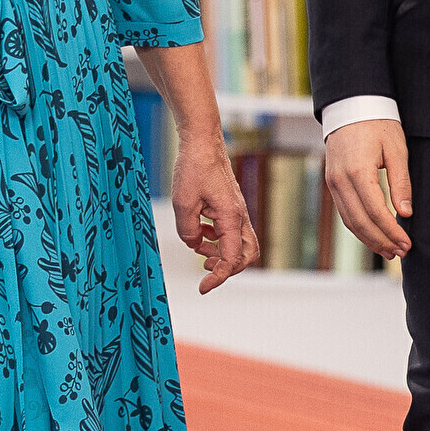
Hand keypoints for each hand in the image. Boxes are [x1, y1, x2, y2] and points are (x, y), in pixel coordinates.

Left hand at [171, 126, 260, 291]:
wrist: (202, 142)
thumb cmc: (195, 167)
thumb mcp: (183, 203)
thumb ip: (188, 232)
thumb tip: (194, 244)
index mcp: (231, 218)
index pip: (231, 259)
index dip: (218, 278)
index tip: (203, 288)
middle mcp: (239, 217)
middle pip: (246, 256)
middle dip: (228, 268)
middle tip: (205, 270)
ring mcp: (236, 212)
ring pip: (240, 245)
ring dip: (221, 254)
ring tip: (200, 250)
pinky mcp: (230, 207)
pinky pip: (230, 232)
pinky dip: (217, 240)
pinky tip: (200, 233)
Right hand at [323, 117, 412, 258]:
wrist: (351, 106)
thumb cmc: (378, 124)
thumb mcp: (396, 150)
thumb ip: (401, 183)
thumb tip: (405, 213)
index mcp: (358, 172)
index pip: (376, 212)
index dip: (392, 231)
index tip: (407, 243)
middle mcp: (340, 181)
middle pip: (360, 222)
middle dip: (381, 241)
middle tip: (401, 253)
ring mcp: (333, 183)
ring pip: (349, 221)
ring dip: (369, 239)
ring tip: (389, 251)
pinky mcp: (332, 183)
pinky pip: (344, 212)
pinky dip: (359, 227)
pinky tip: (374, 235)